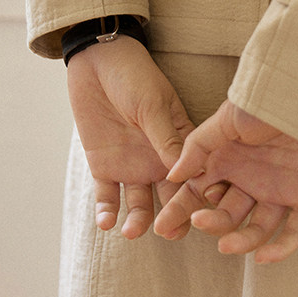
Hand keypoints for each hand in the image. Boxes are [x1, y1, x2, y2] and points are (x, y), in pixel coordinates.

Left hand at [66, 37, 194, 236]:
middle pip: (171, 199)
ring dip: (138, 221)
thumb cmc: (134, 76)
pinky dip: (107, 211)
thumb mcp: (154, 106)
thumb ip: (167, 140)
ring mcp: (133, 167)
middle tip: (169, 234)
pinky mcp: (105, 168)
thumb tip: (189, 172)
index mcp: (181, 145)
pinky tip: (106, 222)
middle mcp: (160, 162)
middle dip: (172, 219)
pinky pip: (108, 196)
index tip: (202, 216)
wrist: (96, 62)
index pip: (195, 177)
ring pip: (140, 204)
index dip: (199, 197)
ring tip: (132, 232)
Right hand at [154, 101, 297, 262]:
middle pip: (226, 214)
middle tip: (200, 222)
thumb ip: (198, 148)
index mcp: (229, 162)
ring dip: (241, 241)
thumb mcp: (226, 120)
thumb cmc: (266, 100)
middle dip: (211, 223)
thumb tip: (172, 177)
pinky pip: (294, 232)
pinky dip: (280, 248)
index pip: (199, 193)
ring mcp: (280, 191)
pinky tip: (262, 257)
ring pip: (257, 228)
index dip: (181, 210)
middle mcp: (251, 180)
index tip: (163, 227)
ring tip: (227, 245)